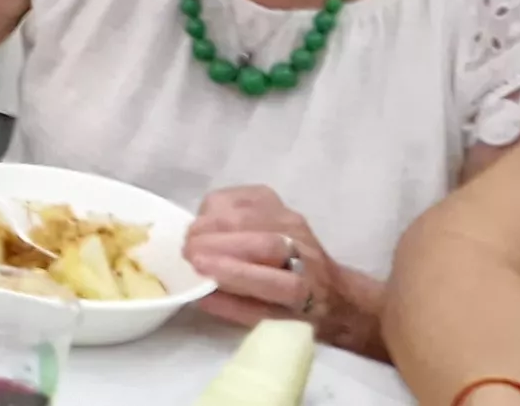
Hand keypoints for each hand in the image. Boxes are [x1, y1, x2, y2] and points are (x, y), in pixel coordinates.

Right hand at [184, 185, 374, 348]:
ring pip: (249, 215)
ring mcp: (292, 222)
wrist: (332, 291)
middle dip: (215, 242)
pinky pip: (242, 195)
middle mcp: (303, 253)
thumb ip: (233, 308)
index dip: (234, 272)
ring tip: (192, 238)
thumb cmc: (292, 312)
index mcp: (304, 293)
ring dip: (211, 223)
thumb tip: (199, 289)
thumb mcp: (266, 324)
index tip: (198, 266)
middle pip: (261, 240)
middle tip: (186, 252)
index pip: (273, 281)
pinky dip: (217, 206)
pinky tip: (207, 220)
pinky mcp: (280, 203)